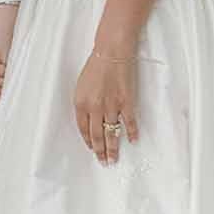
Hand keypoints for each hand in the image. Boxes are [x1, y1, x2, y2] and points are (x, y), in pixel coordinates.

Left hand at [74, 47, 138, 165]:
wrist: (111, 52)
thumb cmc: (96, 66)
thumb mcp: (81, 86)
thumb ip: (84, 104)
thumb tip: (89, 119)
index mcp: (81, 103)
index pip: (83, 129)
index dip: (88, 141)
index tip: (92, 149)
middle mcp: (94, 108)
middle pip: (97, 135)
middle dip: (100, 151)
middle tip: (103, 162)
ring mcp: (111, 106)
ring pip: (111, 133)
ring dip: (113, 148)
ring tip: (114, 159)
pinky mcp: (126, 102)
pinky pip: (129, 122)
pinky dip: (131, 133)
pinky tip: (132, 141)